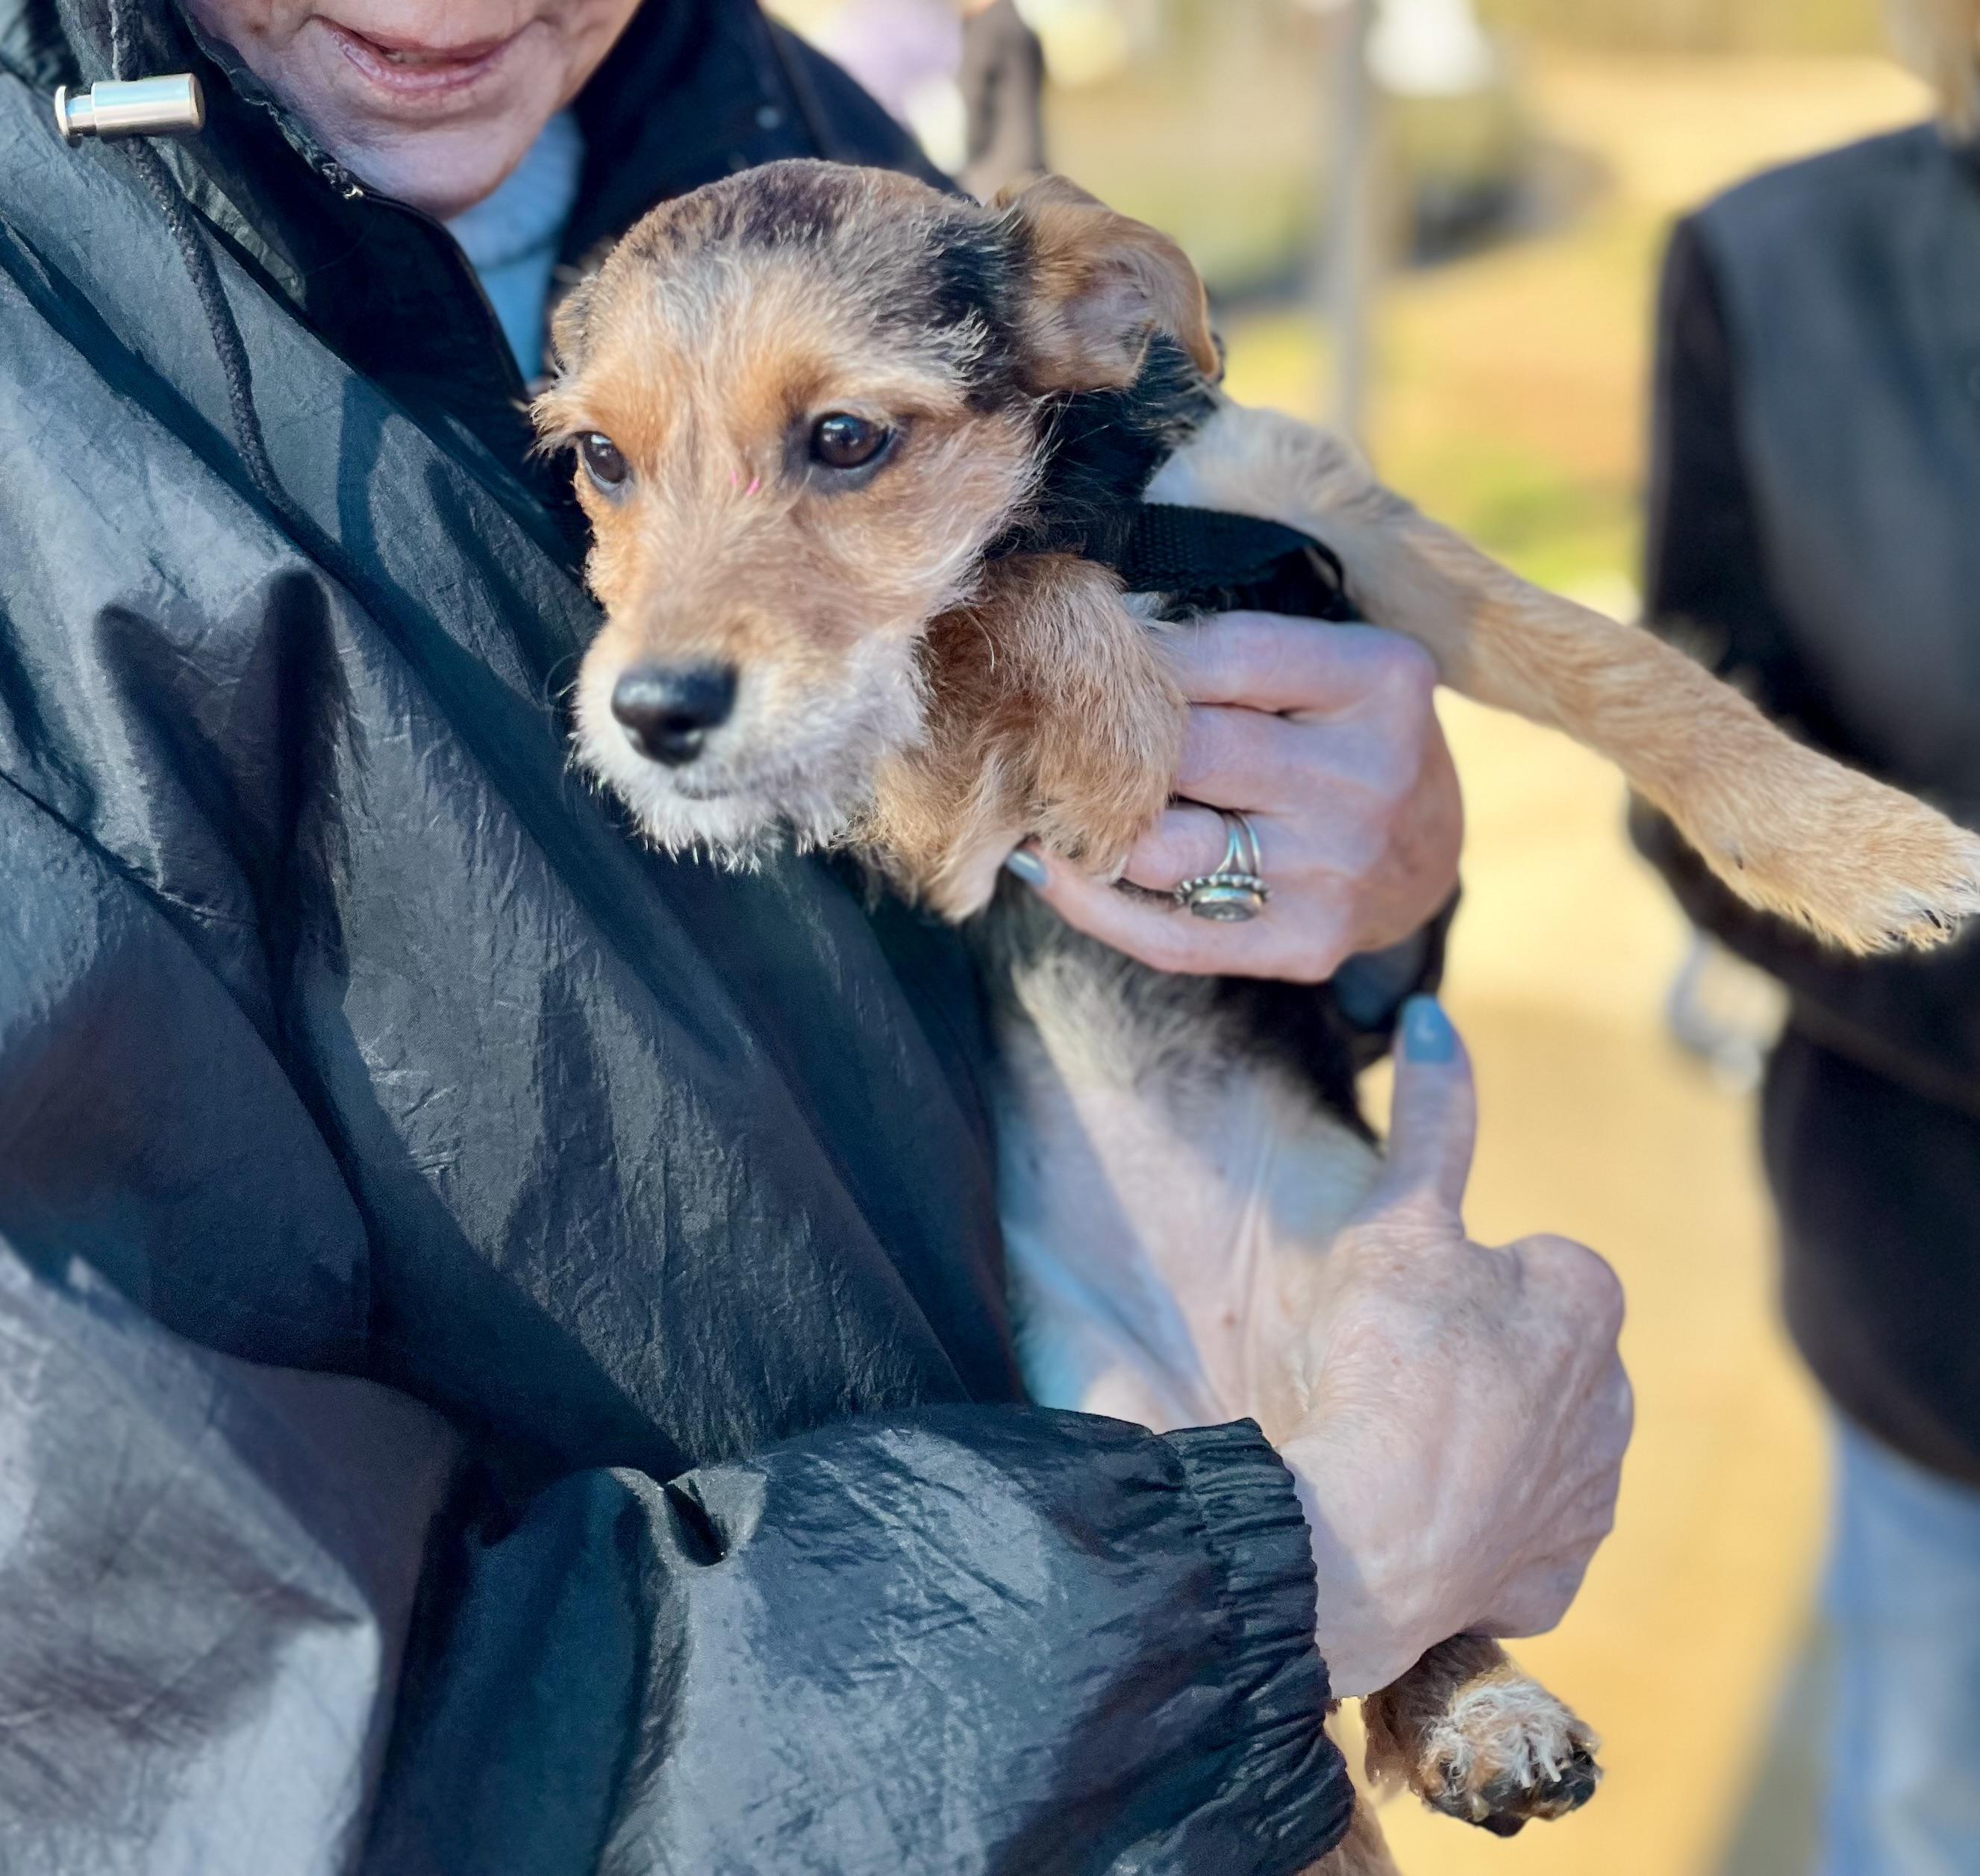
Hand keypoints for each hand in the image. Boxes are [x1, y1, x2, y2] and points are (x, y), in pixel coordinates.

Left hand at [1008, 616, 1461, 980]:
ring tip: (1043, 797)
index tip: (1082, 657)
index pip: (1225, 655)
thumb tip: (1088, 651)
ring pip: (1162, 849)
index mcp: (1378, 682)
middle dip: (1103, 743)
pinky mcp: (1306, 943)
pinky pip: (1166, 935)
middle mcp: (1368, 778)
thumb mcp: (1320, 666)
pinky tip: (1049, 866)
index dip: (1136, 658)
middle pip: (1187, 753)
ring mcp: (1339, 870)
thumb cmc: (1339, 736)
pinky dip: (1090, 902)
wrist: (1422, 854)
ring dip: (1086, 825)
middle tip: (1040, 731)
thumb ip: (1224, 650)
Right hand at [1277, 1000, 1631, 1695]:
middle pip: (1534, 1355)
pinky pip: (1515, 1540)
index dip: (1455, 1277)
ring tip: (1396, 1446)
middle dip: (1479, 1359)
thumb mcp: (1396, 1219)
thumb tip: (1435, 1015)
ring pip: (1532, 1447)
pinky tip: (1419, 1518)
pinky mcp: (1551, 1576)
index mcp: (1585, 1301)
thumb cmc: (1384, 1361)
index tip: (1405, 1306)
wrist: (1361, 1534)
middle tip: (1392, 1374)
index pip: (1530, 1262)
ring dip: (1481, 1445)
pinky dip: (1475, 1532)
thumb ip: (1430, 1121)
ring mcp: (1586, 1496)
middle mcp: (1613, 1399)